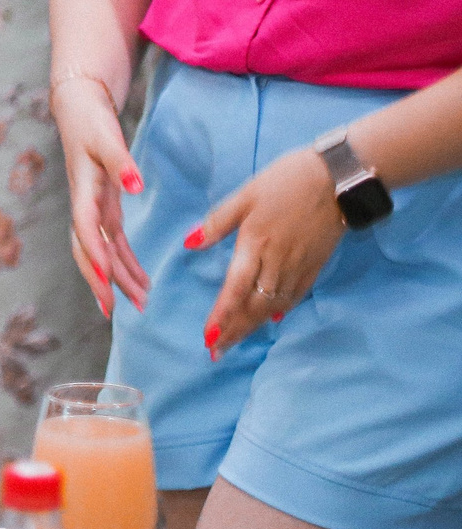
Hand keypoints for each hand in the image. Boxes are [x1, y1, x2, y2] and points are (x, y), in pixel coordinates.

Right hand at [53, 74, 149, 314]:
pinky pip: (113, 243)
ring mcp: (92, 209)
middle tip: (115, 310)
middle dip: (101, 282)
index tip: (107, 283)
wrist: (79, 109)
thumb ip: (122, 162)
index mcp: (83, 191)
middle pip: (88, 252)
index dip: (95, 257)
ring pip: (101, 252)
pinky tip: (141, 281)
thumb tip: (135, 186)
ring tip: (138, 304)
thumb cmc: (92, 122)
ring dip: (117, 279)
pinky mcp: (103, 207)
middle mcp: (84, 206)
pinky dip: (126, 263)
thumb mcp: (107, 138)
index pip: (86, 230)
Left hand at [189, 147, 342, 357]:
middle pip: (254, 304)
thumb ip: (217, 222)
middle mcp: (277, 261)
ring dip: (254, 326)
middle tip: (216, 351)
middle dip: (234, 330)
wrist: (339, 177)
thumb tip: (189, 243)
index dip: (222, 315)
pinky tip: (271, 319)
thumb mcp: (245, 194)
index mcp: (255, 243)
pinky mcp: (317, 263)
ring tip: (236, 341)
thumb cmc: (286, 180)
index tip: (209, 337)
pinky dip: (281, 310)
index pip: (235, 288)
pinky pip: (296, 294)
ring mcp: (299, 264)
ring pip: (274, 304)